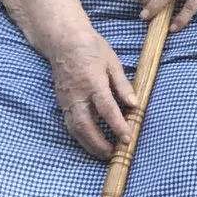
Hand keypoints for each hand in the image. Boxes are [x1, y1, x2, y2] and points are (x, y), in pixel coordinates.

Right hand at [47, 34, 135, 159]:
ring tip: (103, 154)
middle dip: (99, 143)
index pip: (106, 109)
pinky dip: (80, 136)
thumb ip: (123, 85)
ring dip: (88, 144)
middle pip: (86, 125)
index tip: (127, 139)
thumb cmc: (91, 48)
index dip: (117, 126)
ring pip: (75, 128)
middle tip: (114, 155)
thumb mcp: (113, 62)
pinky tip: (91, 142)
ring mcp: (67, 99)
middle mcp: (77, 94)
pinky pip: (69, 124)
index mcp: (93, 82)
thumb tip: (134, 104)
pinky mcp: (61, 102)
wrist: (63, 41)